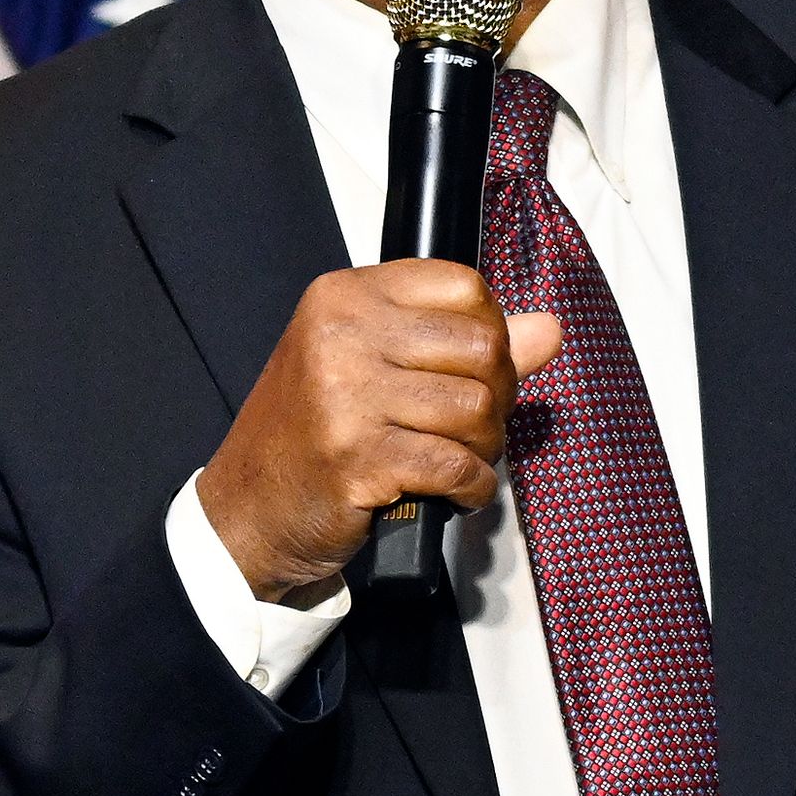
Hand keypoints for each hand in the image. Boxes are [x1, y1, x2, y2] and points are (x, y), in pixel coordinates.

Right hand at [196, 261, 564, 600]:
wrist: (247, 509)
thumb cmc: (310, 433)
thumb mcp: (372, 366)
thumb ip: (463, 343)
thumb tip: (549, 329)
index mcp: (345, 296)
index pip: (464, 286)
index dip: (491, 332)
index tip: (476, 368)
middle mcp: (342, 335)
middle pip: (482, 347)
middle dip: (498, 395)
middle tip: (475, 424)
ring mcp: (348, 397)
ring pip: (475, 409)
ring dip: (485, 447)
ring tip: (461, 458)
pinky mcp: (359, 459)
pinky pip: (457, 466)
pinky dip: (473, 487)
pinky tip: (456, 492)